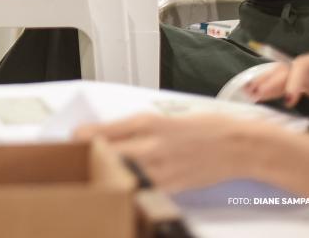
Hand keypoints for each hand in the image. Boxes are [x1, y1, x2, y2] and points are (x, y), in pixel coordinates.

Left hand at [76, 113, 270, 191]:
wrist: (238, 146)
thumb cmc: (202, 128)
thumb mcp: (162, 119)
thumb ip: (132, 129)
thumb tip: (101, 136)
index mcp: (146, 122)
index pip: (100, 132)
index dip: (79, 139)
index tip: (70, 141)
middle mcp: (151, 144)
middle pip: (104, 155)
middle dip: (87, 157)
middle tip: (74, 160)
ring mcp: (161, 168)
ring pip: (120, 175)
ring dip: (106, 174)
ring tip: (95, 175)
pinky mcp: (171, 186)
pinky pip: (142, 189)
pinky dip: (129, 188)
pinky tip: (122, 188)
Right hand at [246, 48, 308, 125]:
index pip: (305, 65)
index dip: (293, 80)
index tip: (287, 100)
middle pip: (290, 67)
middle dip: (272, 81)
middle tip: (255, 94)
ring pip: (285, 71)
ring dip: (268, 82)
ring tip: (249, 92)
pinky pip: (288, 78)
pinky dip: (274, 85)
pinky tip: (258, 92)